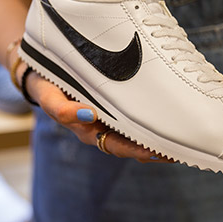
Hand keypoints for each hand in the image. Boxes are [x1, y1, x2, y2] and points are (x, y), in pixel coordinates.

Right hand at [25, 69, 170, 163]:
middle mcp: (103, 125)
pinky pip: (136, 110)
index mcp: (88, 130)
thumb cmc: (46, 86)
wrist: (40, 70)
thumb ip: (62, 109)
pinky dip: (151, 113)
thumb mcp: (48, 97)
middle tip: (181, 148)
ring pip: (138, 127)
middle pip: (133, 142)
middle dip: (156, 147)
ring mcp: (111, 112)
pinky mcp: (117, 97)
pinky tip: (168, 110)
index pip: (118, 146)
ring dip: (158, 133)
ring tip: (182, 133)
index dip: (137, 150)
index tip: (157, 152)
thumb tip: (89, 116)